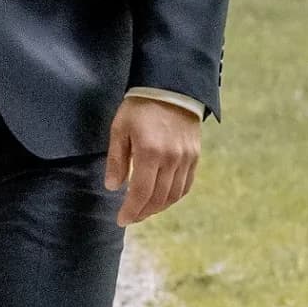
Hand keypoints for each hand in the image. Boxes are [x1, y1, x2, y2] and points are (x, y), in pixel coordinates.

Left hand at [102, 96, 202, 226]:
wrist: (172, 87)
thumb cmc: (140, 106)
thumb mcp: (120, 129)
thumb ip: (116, 160)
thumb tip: (112, 187)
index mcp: (150, 153)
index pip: (141, 193)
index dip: (131, 211)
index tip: (121, 220)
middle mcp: (171, 159)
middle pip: (158, 199)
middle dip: (143, 213)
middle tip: (131, 217)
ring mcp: (186, 158)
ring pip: (174, 195)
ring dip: (158, 208)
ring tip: (144, 210)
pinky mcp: (195, 156)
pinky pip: (186, 185)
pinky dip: (174, 197)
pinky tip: (162, 199)